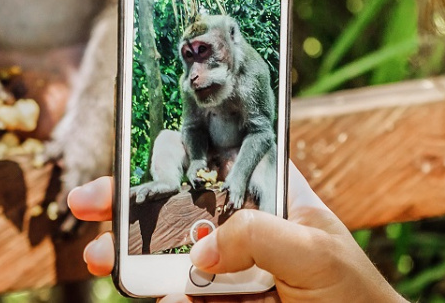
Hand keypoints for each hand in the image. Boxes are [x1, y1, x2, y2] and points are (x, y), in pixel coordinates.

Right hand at [67, 163, 403, 302]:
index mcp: (272, 197)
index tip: (126, 157)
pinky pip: (183, 298)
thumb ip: (257, 235)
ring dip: (134, 256)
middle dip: (131, 207)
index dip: (170, 156)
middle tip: (89, 207)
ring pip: (171, 259)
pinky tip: (159, 298)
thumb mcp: (313, 250)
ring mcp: (233, 274)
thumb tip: (202, 251)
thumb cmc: (355, 294)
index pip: (216, 162)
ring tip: (107, 260)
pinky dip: (164, 297)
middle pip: (179, 209)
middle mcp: (248, 231)